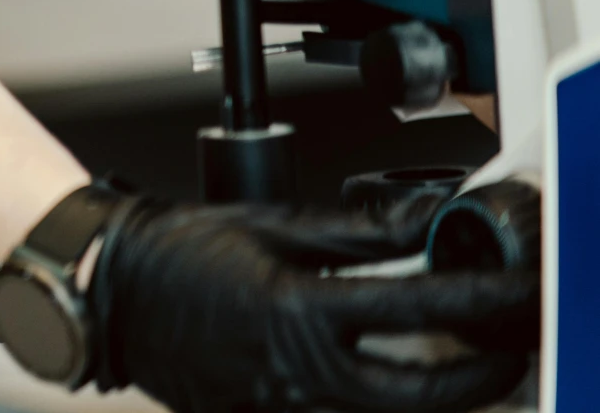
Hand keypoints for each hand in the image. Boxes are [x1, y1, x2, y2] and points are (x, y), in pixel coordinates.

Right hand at [91, 196, 536, 412]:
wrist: (106, 287)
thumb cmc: (174, 250)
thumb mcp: (270, 226)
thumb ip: (354, 235)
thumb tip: (421, 226)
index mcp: (300, 311)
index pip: (421, 310)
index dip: (482, 301)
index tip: (514, 293)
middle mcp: (296, 372)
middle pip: (422, 395)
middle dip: (479, 376)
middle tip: (504, 349)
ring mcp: (278, 407)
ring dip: (429, 399)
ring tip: (456, 371)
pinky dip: (367, 406)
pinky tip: (377, 384)